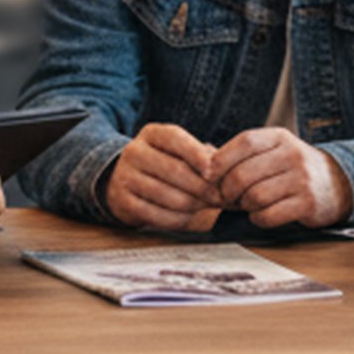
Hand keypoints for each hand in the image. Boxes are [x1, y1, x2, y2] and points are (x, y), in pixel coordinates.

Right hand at [105, 123, 222, 230]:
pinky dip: (178, 218)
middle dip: (203, 187)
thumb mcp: (178, 151)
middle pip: (175, 171)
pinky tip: (189, 215)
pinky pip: (157, 215)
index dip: (198, 156)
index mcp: (152, 134)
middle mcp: (135, 152)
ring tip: (207, 206)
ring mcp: (125, 177)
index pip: (176, 139)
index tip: (217, 172)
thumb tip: (231, 171)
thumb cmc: (163, 164)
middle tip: (221, 197)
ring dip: (194, 205)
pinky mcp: (123, 202)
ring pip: (168, 195)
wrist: (123, 180)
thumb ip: (203, 157)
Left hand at [208, 128, 352, 228]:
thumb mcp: (273, 150)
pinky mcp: (307, 203)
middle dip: (228, 190)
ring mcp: (302, 179)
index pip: (244, 142)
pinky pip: (269, 215)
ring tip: (247, 205)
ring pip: (254, 196)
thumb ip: (243, 154)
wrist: (338, 183)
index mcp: (279, 137)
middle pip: (243, 174)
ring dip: (244, 206)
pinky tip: (261, 215)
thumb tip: (202, 161)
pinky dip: (258, 218)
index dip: (221, 159)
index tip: (208, 174)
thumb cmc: (293, 168)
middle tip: (227, 197)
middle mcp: (292, 154)